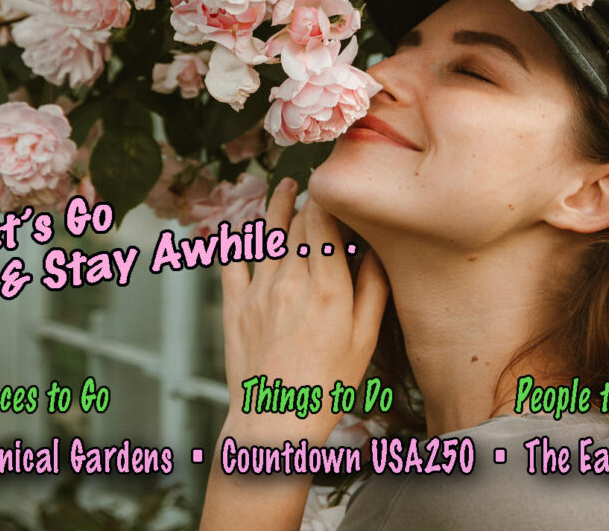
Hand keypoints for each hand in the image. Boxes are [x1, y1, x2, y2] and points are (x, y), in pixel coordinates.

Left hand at [220, 178, 388, 445]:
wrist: (274, 424)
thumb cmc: (327, 386)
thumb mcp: (364, 340)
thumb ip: (372, 289)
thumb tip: (375, 249)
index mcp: (328, 288)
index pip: (323, 220)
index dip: (327, 197)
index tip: (335, 187)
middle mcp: (291, 281)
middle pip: (296, 222)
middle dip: (307, 199)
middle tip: (315, 186)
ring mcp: (258, 290)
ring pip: (266, 232)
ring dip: (276, 204)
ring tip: (284, 185)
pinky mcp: (234, 304)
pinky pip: (233, 258)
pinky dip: (238, 236)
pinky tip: (243, 221)